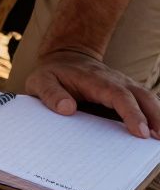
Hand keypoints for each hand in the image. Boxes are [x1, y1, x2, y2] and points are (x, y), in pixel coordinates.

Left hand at [25, 49, 159, 137]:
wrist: (65, 57)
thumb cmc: (52, 73)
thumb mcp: (41, 81)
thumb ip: (51, 94)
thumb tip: (68, 109)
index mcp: (96, 80)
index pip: (119, 96)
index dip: (132, 113)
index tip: (141, 132)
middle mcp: (116, 81)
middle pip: (142, 96)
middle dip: (155, 117)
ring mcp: (124, 85)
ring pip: (148, 98)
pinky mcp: (127, 91)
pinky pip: (145, 102)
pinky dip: (156, 114)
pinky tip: (159, 131)